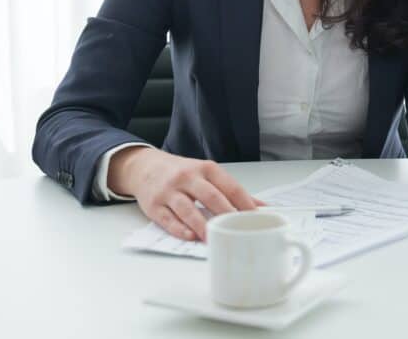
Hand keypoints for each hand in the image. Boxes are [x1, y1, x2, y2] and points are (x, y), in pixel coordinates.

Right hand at [108, 146, 264, 240]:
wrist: (145, 167)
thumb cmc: (181, 173)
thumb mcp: (206, 174)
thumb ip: (231, 191)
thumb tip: (262, 207)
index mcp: (205, 169)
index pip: (229, 186)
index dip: (244, 203)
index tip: (256, 218)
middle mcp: (187, 178)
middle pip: (210, 196)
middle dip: (226, 214)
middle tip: (238, 230)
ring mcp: (169, 191)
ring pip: (187, 209)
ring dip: (202, 225)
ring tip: (214, 239)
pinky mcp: (154, 205)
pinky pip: (168, 218)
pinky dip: (179, 229)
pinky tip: (190, 236)